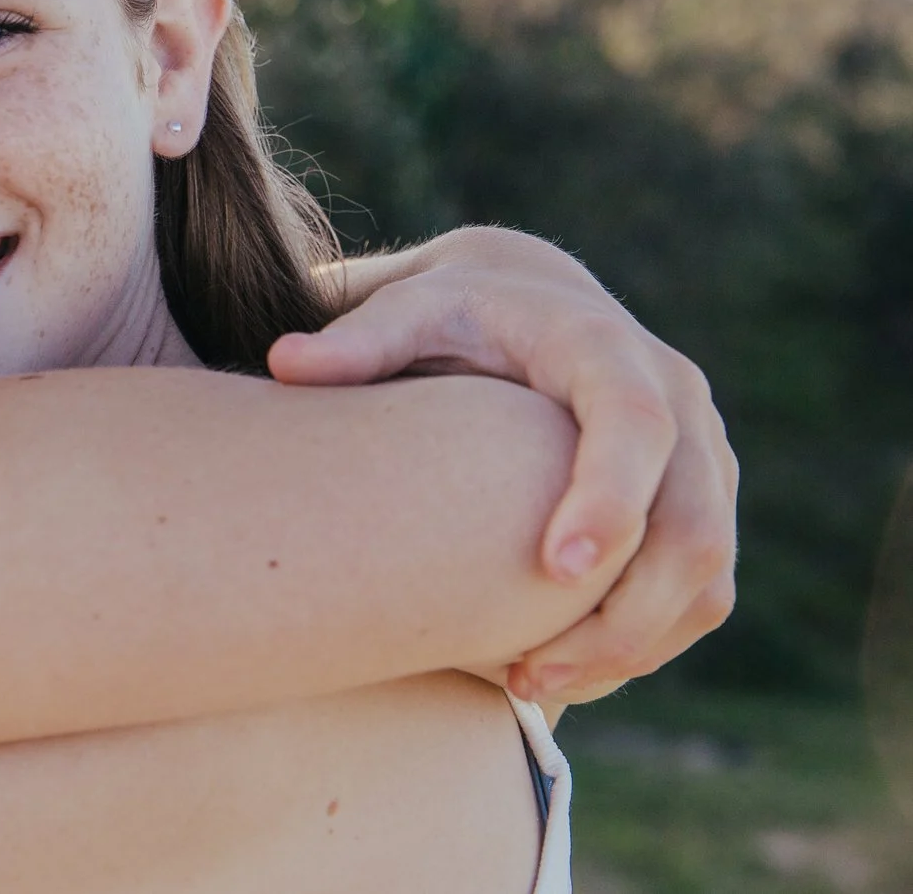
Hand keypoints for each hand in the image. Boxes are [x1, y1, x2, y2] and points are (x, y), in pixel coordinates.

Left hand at [266, 228, 737, 704]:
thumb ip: (358, 340)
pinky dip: (646, 643)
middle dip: (622, 612)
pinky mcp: (703, 503)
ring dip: (633, 644)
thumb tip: (284, 363)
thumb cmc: (451, 315)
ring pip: (704, 573)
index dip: (607, 499)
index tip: (551, 570)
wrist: (524, 302)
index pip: (635, 424)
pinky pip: (701, 593)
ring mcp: (704, 457)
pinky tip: (562, 675)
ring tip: (532, 686)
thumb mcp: (408, 312)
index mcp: (606, 348)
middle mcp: (679, 400)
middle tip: (527, 673)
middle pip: (691, 524)